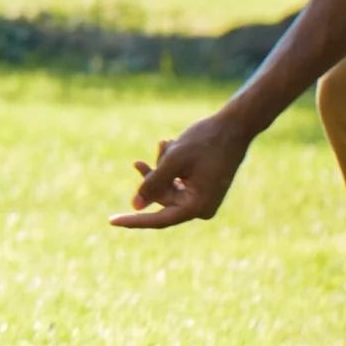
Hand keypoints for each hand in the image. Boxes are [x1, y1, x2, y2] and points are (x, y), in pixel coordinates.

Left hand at [110, 109, 255, 228]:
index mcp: (198, 207)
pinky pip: (177, 180)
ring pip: (167, 187)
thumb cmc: (205, 142)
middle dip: (151, 178)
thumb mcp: (173, 161)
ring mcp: (203, 197)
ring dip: (160, 167)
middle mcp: (202, 207)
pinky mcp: (202, 185)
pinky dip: (170, 165)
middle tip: (137, 163)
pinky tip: (169, 144)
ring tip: (163, 144)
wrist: (234, 125)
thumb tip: (135, 206)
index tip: (111, 221)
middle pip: (162, 199)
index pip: (159, 219)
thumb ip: (152, 184)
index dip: (134, 220)